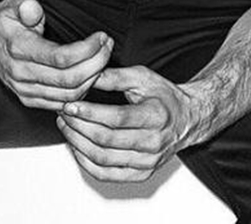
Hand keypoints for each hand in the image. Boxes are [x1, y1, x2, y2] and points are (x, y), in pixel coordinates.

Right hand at [0, 0, 112, 110]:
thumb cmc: (3, 21)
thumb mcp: (12, 4)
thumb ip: (25, 6)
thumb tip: (34, 11)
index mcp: (19, 50)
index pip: (61, 58)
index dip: (88, 49)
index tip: (101, 36)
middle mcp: (21, 74)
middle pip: (69, 80)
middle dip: (96, 63)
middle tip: (107, 45)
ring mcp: (25, 90)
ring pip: (68, 96)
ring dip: (92, 78)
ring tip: (103, 57)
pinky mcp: (29, 99)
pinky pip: (61, 103)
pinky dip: (81, 92)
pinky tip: (90, 74)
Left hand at [56, 65, 198, 181]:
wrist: (186, 119)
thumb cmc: (164, 97)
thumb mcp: (143, 77)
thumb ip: (115, 77)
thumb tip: (88, 75)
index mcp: (156, 116)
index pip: (116, 119)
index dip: (90, 113)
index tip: (71, 105)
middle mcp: (154, 143)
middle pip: (107, 140)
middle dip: (79, 127)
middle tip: (64, 114)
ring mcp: (147, 162)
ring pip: (103, 159)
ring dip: (78, 144)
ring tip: (67, 128)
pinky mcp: (140, 174)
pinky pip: (107, 175)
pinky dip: (87, 163)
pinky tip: (77, 147)